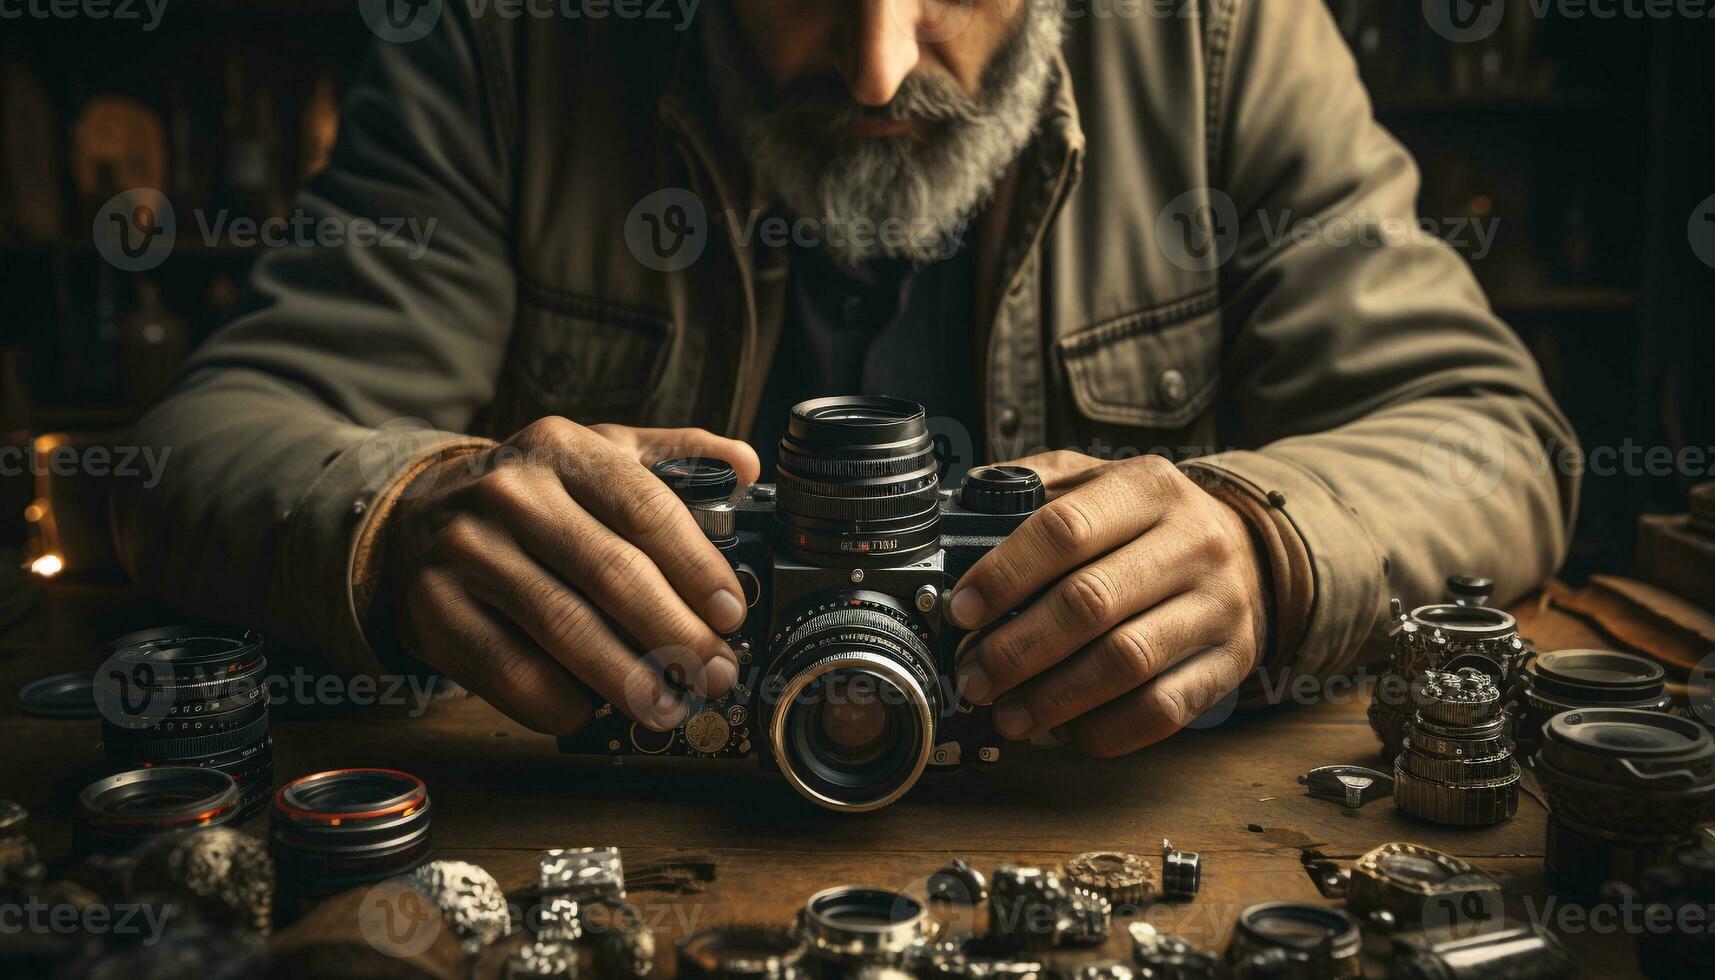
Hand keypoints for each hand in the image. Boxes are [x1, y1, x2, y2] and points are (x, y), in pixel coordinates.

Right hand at [377, 418, 760, 735]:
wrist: (415, 521)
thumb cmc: (532, 497)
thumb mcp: (596, 455)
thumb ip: (673, 457)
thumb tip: (747, 466)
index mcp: (563, 450)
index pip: (645, 508)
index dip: (697, 568)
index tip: (732, 613)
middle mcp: (511, 493)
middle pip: (612, 573)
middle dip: (676, 634)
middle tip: (715, 673)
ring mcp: (468, 552)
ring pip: (565, 628)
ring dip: (630, 680)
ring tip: (671, 706)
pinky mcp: (437, 610)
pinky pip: (512, 672)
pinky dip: (562, 703)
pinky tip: (593, 711)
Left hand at [947, 452, 1267, 755]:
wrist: (1251, 553)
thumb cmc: (1149, 523)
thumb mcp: (1100, 481)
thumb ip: (1036, 487)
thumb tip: (963, 507)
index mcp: (1148, 488)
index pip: (1065, 530)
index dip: (1005, 575)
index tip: (963, 610)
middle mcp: (1193, 543)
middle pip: (1090, 602)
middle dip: (1017, 649)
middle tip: (973, 676)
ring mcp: (1217, 606)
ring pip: (1125, 662)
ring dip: (1053, 697)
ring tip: (1006, 713)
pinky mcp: (1230, 663)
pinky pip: (1163, 709)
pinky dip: (1106, 728)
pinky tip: (1065, 730)